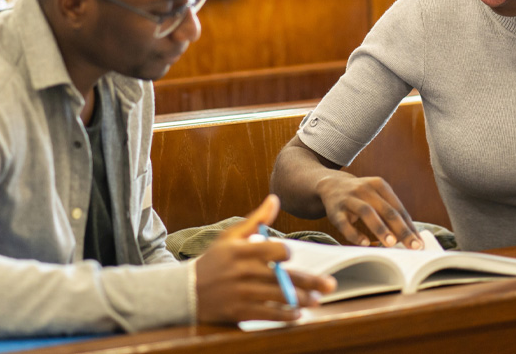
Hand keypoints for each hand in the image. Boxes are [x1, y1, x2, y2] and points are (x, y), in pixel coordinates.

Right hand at [194, 195, 336, 323]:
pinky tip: (297, 314)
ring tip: (317, 300)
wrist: (186, 291)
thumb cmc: (213, 261)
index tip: (292, 256)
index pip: (274, 250)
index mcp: (241, 250)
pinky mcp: (239, 312)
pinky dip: (284, 315)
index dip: (287, 253)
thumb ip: (255, 220)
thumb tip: (275, 199)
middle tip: (330, 285)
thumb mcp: (229, 237)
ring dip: (301, 299)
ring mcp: (241, 293)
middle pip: (283, 277)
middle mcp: (242, 272)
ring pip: (278, 297)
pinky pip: (267, 314)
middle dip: (309, 282)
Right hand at [315, 174, 422, 248]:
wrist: (330, 185)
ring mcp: (349, 199)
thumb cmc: (361, 196)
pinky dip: (355, 234)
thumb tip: (410, 236)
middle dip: (401, 229)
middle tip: (412, 246)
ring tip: (391, 243)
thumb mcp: (376, 196)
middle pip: (387, 210)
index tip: (419, 242)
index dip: (410, 226)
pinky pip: (345, 223)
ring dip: (380, 228)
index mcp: (379, 185)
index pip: (398, 208)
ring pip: (367, 212)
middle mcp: (365, 189)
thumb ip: (390, 212)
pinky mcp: (335, 211)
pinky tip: (364, 243)